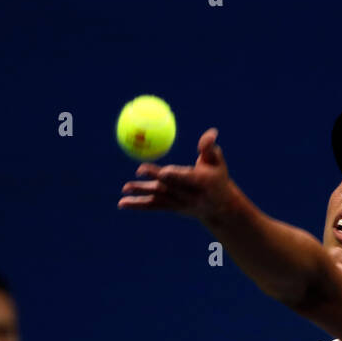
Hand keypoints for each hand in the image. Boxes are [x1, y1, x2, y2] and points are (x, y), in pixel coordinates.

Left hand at [118, 127, 234, 223]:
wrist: (219, 208)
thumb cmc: (217, 178)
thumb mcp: (217, 162)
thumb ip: (210, 147)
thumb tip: (211, 132)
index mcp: (201, 183)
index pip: (186, 179)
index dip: (174, 176)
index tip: (164, 171)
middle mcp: (189, 196)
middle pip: (169, 186)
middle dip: (154, 179)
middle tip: (139, 170)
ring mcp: (179, 204)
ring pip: (158, 197)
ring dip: (141, 192)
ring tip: (125, 188)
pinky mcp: (171, 208)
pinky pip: (153, 205)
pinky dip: (138, 205)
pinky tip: (122, 203)